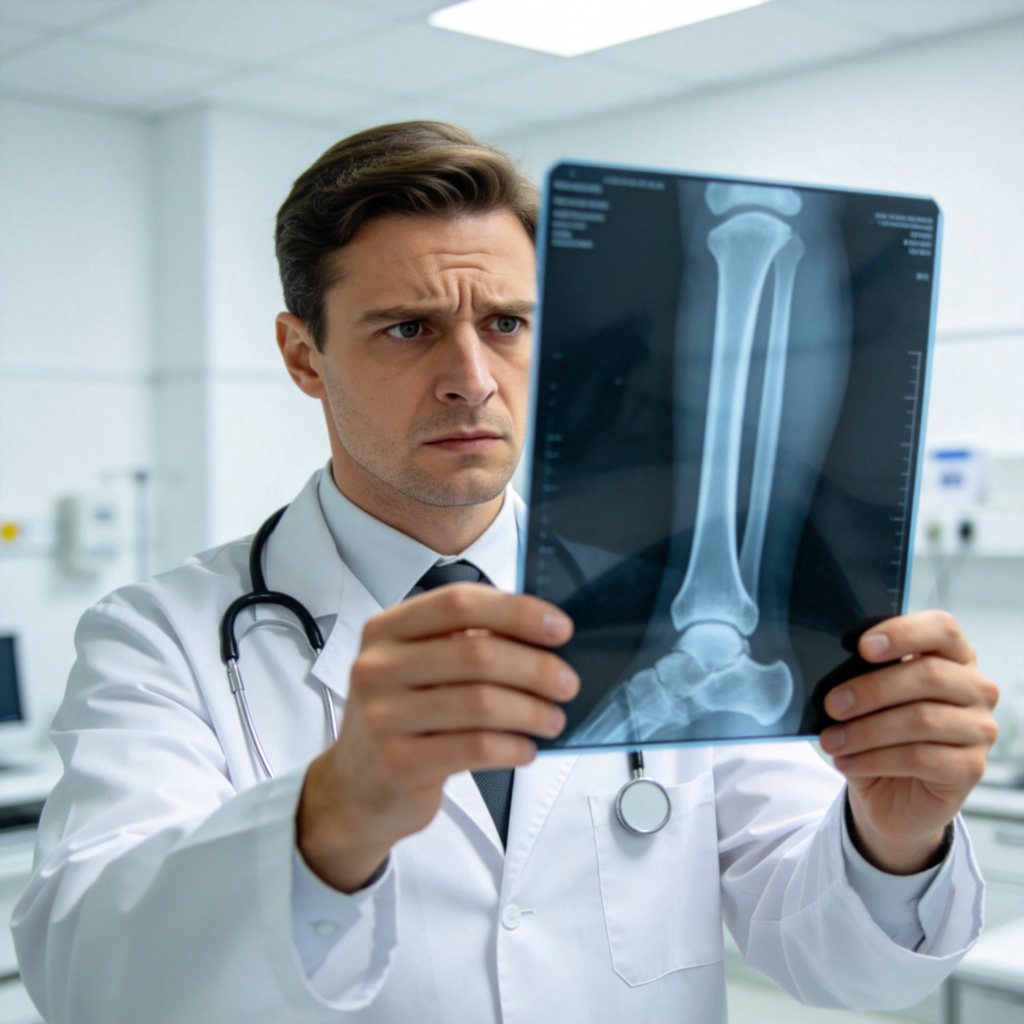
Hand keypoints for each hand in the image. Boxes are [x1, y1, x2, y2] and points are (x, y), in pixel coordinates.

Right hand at [297, 584, 576, 890]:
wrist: (354, 789)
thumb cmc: (399, 718)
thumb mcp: (415, 668)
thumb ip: (463, 644)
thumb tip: (540, 637)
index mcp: (386, 629)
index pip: (459, 603)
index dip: (516, 611)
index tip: (558, 627)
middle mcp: (378, 667)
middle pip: (478, 653)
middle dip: (536, 667)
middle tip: (566, 682)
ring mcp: (384, 716)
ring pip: (482, 702)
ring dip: (531, 710)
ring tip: (552, 719)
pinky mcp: (400, 762)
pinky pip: (476, 747)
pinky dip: (513, 746)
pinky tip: (526, 748)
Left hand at [819, 610, 997, 873]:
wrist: (893, 791)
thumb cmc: (882, 728)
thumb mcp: (872, 696)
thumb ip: (866, 673)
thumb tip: (834, 669)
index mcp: (954, 656)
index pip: (942, 628)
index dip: (903, 633)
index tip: (862, 647)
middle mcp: (976, 688)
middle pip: (929, 675)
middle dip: (871, 689)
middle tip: (832, 704)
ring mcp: (979, 729)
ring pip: (921, 719)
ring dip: (865, 730)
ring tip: (831, 740)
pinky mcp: (971, 767)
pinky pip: (919, 758)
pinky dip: (874, 759)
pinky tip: (848, 761)